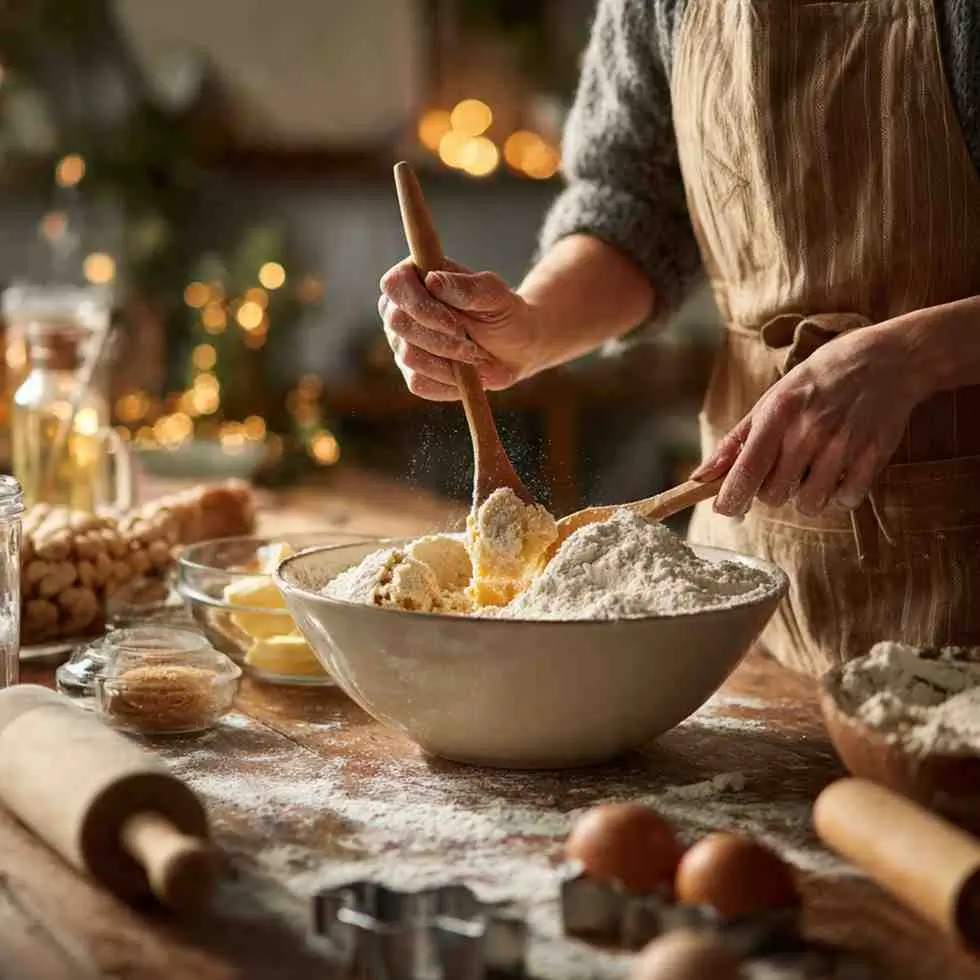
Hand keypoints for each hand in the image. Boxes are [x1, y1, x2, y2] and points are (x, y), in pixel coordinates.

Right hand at [378, 258, 541, 400]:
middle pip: (399, 323)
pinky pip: (420, 382)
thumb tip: (432, 280)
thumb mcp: (494, 295)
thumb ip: (466, 286)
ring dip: (448, 360)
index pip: (395, 286)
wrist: (513, 348)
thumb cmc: (501, 312)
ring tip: (475, 355)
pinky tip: (467, 373)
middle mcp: (399, 310)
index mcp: (413, 277)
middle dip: (440, 339)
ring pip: (409, 356)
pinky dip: (449, 381)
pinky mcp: (412, 374)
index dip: (420, 306)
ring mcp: (402, 344)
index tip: (455, 323)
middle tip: (472, 345)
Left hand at [692, 324, 924, 515]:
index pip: (746, 471)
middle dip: (773, 490)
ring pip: (809, 504)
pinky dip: (840, 495)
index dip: (731, 499)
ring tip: (813, 470)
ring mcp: (843, 444)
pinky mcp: (874, 456)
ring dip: (806, 497)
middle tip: (785, 468)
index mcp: (778, 413)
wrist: (887, 359)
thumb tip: (700, 477)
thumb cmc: (818, 381)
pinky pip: (846, 500)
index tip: (726, 509)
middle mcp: (808, 430)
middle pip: (774, 495)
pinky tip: (840, 471)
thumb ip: (736, 441)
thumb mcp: (772, 399)